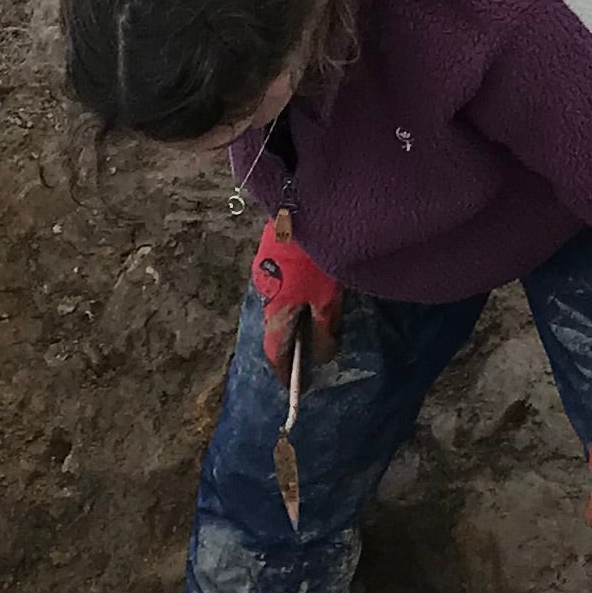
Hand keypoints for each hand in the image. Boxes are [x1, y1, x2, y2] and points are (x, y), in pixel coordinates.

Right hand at [252, 212, 340, 370]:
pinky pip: (280, 286)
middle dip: (288, 342)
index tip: (292, 383)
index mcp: (276, 312)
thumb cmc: (316, 260)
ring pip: (277, 305)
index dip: (283, 371)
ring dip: (291, 317)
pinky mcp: (270, 256)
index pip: (274, 352)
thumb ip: (325, 330)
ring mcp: (264, 273)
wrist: (300, 209)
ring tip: (311, 322)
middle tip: (306, 352)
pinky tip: (308, 292)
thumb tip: (322, 357)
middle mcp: (264, 296)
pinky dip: (292, 297)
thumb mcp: (328, 299)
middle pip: (274, 328)